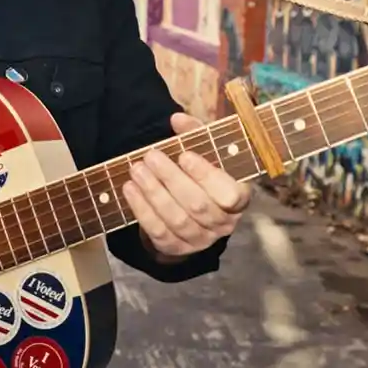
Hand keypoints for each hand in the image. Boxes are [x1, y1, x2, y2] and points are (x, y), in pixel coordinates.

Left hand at [122, 113, 250, 260]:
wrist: (191, 208)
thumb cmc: (202, 174)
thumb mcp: (205, 151)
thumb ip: (195, 133)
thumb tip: (177, 119)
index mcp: (238, 198)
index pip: (230, 194)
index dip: (207, 176)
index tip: (184, 155)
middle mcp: (223, 223)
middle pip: (198, 205)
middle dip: (171, 179)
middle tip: (150, 156)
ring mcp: (201, 240)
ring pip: (177, 220)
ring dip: (153, 193)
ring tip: (136, 170)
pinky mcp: (178, 248)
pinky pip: (159, 232)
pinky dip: (142, 210)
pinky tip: (129, 189)